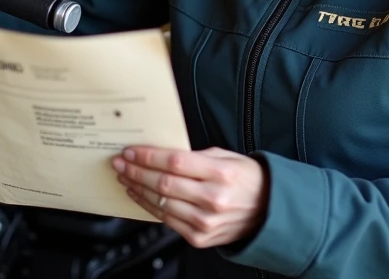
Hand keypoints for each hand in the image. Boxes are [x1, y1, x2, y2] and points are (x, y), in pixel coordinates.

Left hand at [112, 146, 267, 248]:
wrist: (268, 212)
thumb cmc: (247, 180)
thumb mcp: (227, 157)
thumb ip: (196, 156)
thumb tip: (162, 154)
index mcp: (221, 173)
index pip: (174, 162)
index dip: (148, 156)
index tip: (131, 151)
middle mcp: (212, 198)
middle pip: (163, 183)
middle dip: (136, 171)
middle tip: (120, 162)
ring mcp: (205, 221)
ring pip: (160, 203)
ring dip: (137, 189)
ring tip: (125, 177)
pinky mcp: (199, 238)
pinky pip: (166, 220)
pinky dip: (148, 207)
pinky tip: (139, 195)